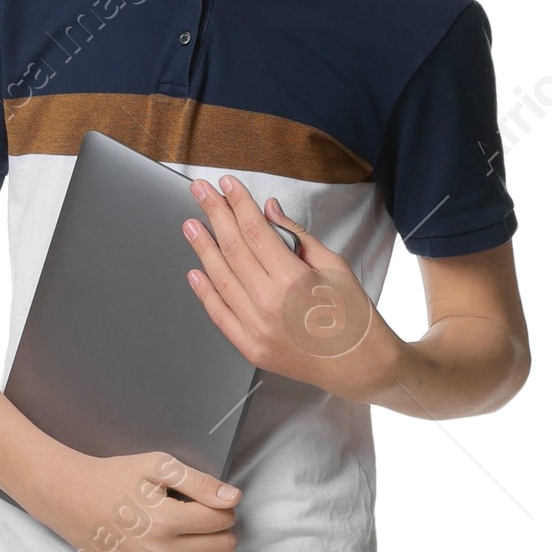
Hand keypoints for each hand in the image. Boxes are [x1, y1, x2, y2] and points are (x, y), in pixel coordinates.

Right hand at [29, 448, 240, 551]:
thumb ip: (198, 482)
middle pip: (220, 547)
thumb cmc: (112, 478)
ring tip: (196, 539)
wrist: (71, 499)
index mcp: (165, 519)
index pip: (221, 519)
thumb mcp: (156, 466)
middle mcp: (158, 551)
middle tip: (204, 517)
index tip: (210, 501)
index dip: (223, 506)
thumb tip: (232, 499)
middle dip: (221, 529)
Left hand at [182, 174, 395, 396]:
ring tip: (190, 225)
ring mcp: (256, 329)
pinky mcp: (251, 348)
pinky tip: (195, 271)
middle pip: (232, 249)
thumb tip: (269, 210)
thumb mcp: (334, 266)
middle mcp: (268, 304)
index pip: (254, 231)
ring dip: (203, 249)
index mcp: (292, 279)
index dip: (237, 203)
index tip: (226, 185)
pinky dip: (205, 292)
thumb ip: (297, 236)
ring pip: (221, 279)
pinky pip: (220, 315)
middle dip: (214, 215)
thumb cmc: (353, 316)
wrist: (360, 366)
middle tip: (199, 192)